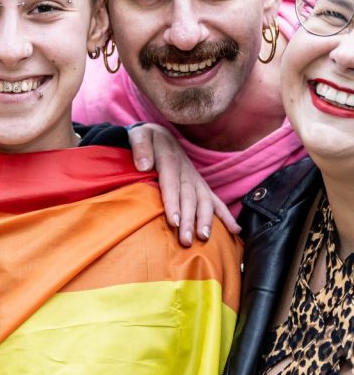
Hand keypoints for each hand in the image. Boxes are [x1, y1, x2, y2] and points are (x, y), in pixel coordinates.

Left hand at [128, 123, 240, 246]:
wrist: (160, 134)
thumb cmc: (146, 138)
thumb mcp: (139, 136)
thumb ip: (140, 149)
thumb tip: (144, 166)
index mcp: (170, 160)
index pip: (171, 184)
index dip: (173, 202)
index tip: (173, 221)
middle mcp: (186, 171)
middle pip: (189, 197)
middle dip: (189, 219)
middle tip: (186, 240)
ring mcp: (195, 179)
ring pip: (204, 200)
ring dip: (206, 220)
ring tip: (204, 237)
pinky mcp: (200, 184)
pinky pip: (215, 200)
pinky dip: (225, 215)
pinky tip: (235, 230)